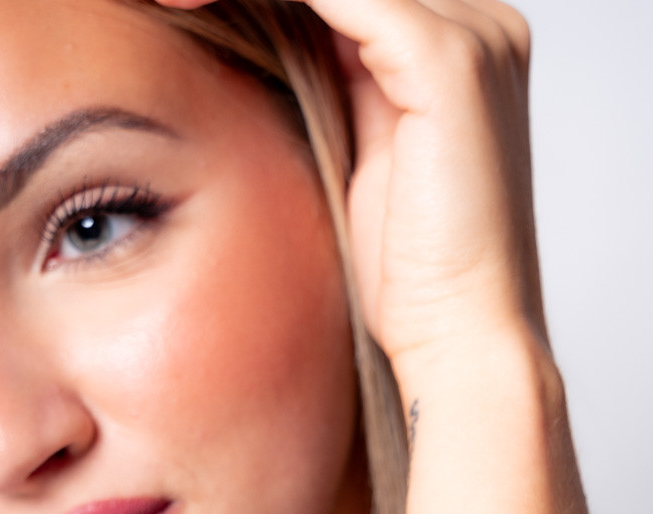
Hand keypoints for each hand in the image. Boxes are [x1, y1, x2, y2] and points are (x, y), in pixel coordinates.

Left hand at [154, 0, 543, 389]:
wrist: (458, 342)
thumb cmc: (413, 279)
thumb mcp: (363, 157)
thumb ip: (338, 82)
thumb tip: (271, 29)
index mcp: (466, 47)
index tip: (182, 4)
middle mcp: (483, 26)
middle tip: (169, 0)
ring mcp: (474, 37)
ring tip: (171, 0)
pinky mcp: (448, 62)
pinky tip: (191, 2)